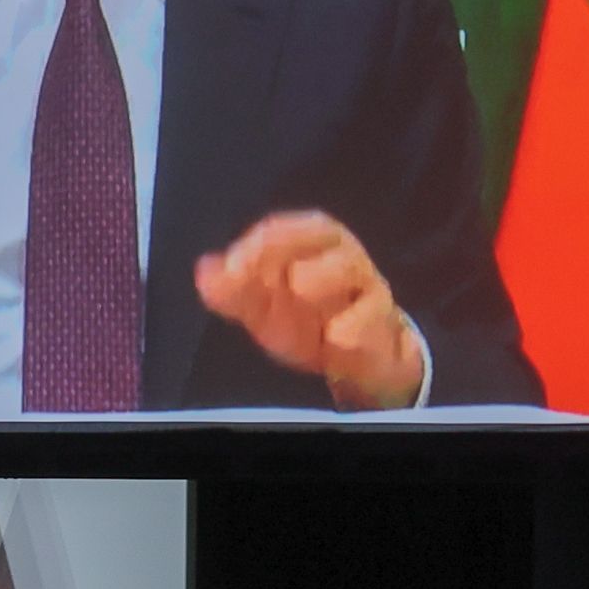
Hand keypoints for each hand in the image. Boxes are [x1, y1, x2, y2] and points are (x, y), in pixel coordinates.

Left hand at [194, 212, 426, 408]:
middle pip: (318, 237)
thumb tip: (204, 271)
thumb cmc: (309, 320)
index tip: (231, 269)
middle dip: (286, 265)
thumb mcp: (265, 308)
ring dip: (316, 290)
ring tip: (298, 311)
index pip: (282, 228)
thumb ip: (232, 291)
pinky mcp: (384, 318)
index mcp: (311, 240)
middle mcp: (343, 252)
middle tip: (264, 295)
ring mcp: (369, 282)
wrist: (366, 359)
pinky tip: (329, 342)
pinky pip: (363, 318)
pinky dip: (341, 332)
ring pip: (345, 267)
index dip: (257, 245)